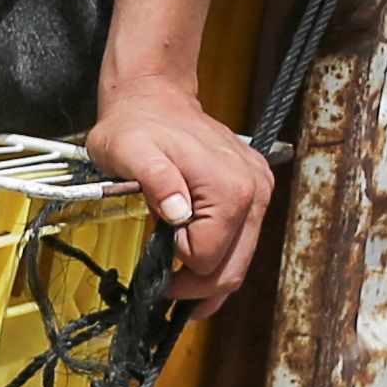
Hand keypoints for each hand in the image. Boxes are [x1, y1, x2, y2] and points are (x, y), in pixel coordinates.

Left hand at [84, 70, 276, 316]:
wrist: (154, 94)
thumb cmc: (136, 123)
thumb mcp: (128, 150)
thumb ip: (154, 181)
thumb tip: (178, 214)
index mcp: (230, 188)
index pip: (209, 260)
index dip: (179, 267)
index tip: (155, 265)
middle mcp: (254, 190)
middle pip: (233, 269)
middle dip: (199, 288)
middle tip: (166, 292)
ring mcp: (258, 188)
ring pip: (241, 259)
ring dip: (210, 275)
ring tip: (179, 282)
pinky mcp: (254, 187)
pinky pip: (243, 238)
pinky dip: (221, 254)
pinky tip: (196, 255)